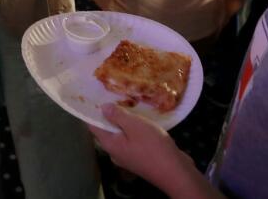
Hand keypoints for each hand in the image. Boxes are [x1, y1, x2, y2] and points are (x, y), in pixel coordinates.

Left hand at [90, 104, 212, 197]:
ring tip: (130, 103)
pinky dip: (135, 130)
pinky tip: (143, 120)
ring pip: (122, 135)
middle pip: (107, 130)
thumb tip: (102, 107)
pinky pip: (133, 140)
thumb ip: (118, 116)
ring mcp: (128, 156)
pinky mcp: (141, 158)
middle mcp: (115, 152)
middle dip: (111, 114)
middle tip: (115, 95)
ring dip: (125, 121)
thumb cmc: (152, 147)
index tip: (96, 95)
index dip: (93, 110)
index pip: (93, 126)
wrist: (174, 171)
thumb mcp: (134, 126)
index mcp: (109, 144)